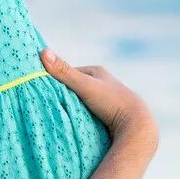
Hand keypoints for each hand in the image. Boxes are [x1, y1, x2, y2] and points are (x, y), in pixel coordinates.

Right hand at [40, 49, 156, 153]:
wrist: (137, 126)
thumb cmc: (112, 102)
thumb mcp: (85, 86)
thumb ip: (64, 72)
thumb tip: (43, 51)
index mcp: (98, 72)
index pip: (70, 73)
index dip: (56, 81)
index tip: (43, 91)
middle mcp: (104, 83)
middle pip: (76, 87)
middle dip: (65, 94)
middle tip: (51, 105)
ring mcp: (108, 99)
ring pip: (83, 101)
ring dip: (73, 107)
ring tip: (62, 116)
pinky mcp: (110, 114)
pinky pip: (90, 113)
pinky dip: (82, 116)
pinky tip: (76, 124)